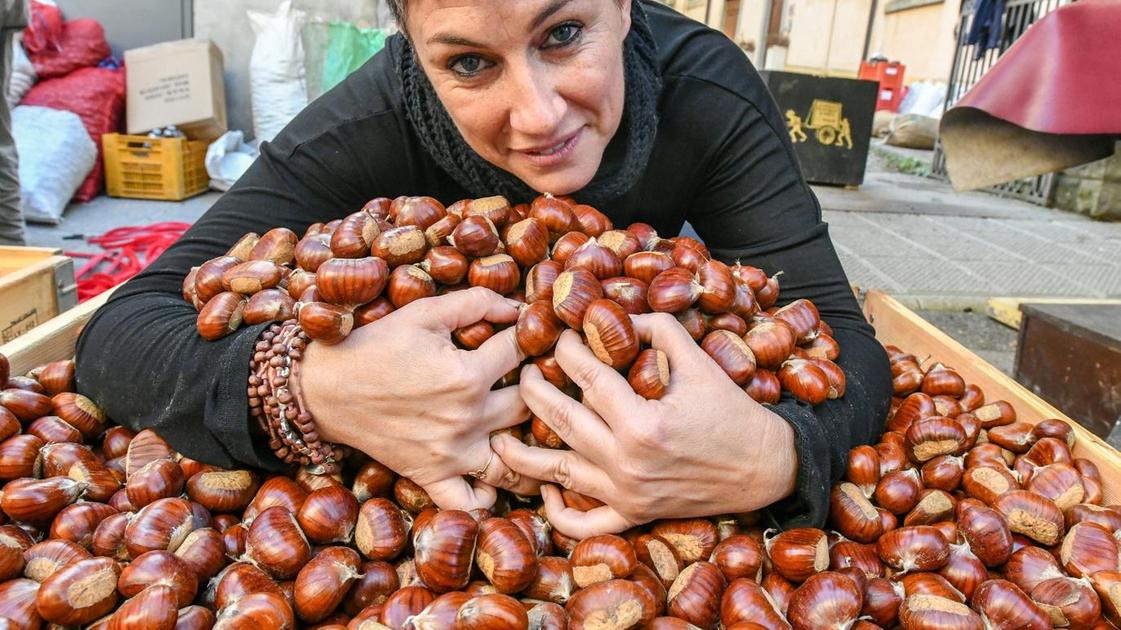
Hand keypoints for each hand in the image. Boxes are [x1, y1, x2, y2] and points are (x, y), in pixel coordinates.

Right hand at [301, 287, 538, 509]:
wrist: (324, 389)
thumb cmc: (374, 346)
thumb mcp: (423, 313)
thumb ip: (474, 303)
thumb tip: (516, 308)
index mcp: (467, 375)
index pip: (519, 352)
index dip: (526, 337)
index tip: (525, 335)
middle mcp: (467, 418)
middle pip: (528, 405)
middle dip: (535, 389)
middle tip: (534, 380)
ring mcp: (452, 453)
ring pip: (514, 458)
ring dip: (526, 445)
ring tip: (526, 428)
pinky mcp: (432, 476)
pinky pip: (472, 501)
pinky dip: (487, 496)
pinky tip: (493, 478)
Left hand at [491, 313, 798, 536]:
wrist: (764, 467)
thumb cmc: (732, 412)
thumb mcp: (699, 362)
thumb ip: (658, 331)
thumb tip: (619, 312)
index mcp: (643, 422)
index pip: (588, 378)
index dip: (567, 351)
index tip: (558, 336)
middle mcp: (628, 462)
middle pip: (562, 420)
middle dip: (533, 391)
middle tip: (523, 371)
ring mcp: (627, 494)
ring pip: (558, 473)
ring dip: (522, 453)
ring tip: (499, 434)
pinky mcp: (633, 515)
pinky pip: (584, 523)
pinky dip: (558, 512)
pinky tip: (544, 490)